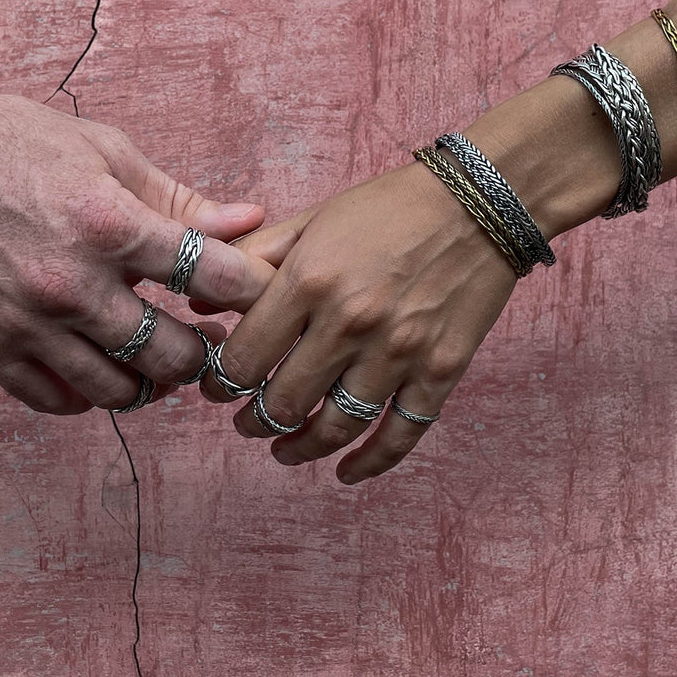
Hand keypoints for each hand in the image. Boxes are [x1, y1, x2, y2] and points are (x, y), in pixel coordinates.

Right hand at [0, 90, 274, 412]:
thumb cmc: (10, 144)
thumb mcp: (103, 152)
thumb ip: (178, 199)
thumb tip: (249, 221)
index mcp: (107, 223)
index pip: (212, 276)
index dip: (253, 292)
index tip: (265, 299)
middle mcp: (69, 284)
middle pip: (173, 355)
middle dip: (205, 353)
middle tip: (211, 342)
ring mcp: (25, 324)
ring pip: (119, 391)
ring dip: (150, 382)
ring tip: (158, 360)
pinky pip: (56, 401)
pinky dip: (88, 395)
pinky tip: (99, 369)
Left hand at [201, 161, 517, 482]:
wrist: (480, 203)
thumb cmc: (387, 209)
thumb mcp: (312, 221)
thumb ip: (252, 259)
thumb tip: (197, 298)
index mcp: (310, 280)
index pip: (244, 358)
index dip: (220, 383)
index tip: (216, 388)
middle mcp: (350, 322)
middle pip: (283, 403)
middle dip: (253, 421)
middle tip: (245, 423)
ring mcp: (398, 352)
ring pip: (335, 427)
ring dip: (300, 448)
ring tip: (282, 448)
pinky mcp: (440, 371)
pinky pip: (399, 435)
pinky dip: (369, 463)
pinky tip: (345, 473)